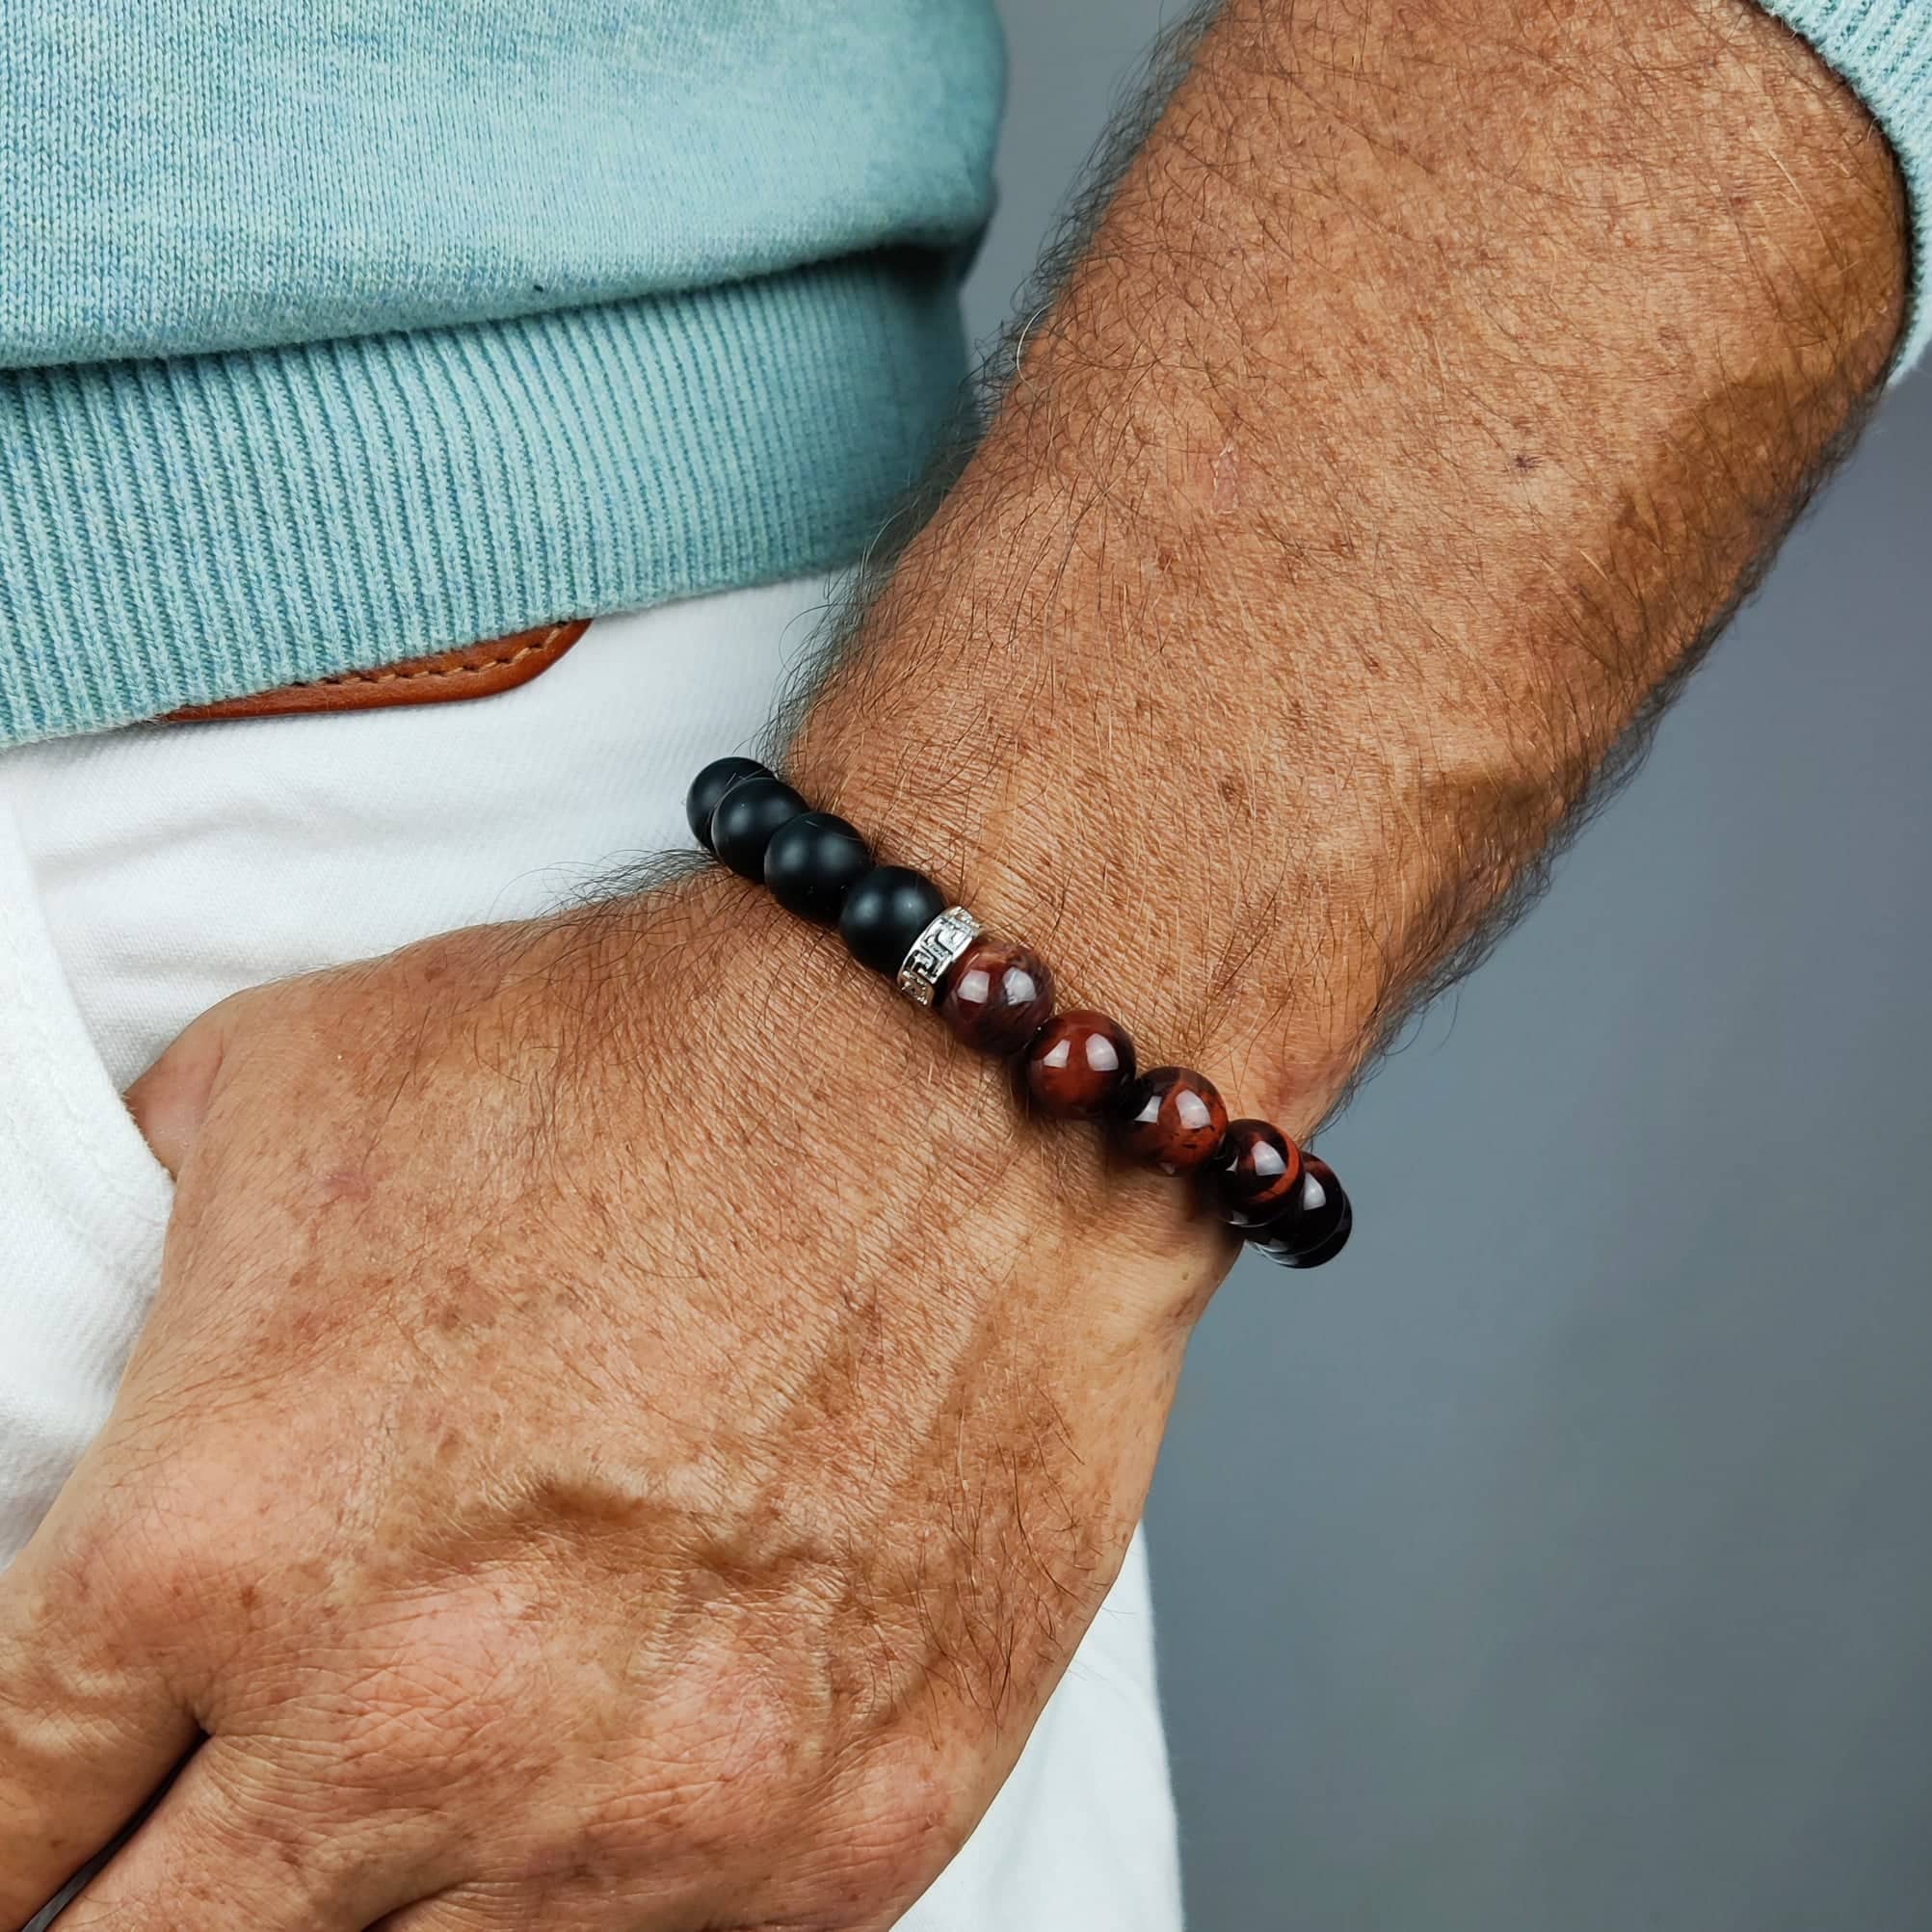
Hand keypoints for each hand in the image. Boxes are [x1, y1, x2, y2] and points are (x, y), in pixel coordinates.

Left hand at [0, 875, 1221, 1928]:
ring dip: (397, 1892)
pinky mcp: (841, 1838)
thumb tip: (95, 1339)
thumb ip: (131, 1257)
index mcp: (215, 1545)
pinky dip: (613, 1892)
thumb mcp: (296, 1077)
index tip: (41, 1825)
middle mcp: (411, 1729)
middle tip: (204, 1831)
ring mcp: (642, 1817)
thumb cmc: (652, 1055)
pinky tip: (618, 1784)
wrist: (964, 1069)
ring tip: (447, 1763)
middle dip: (141, 1907)